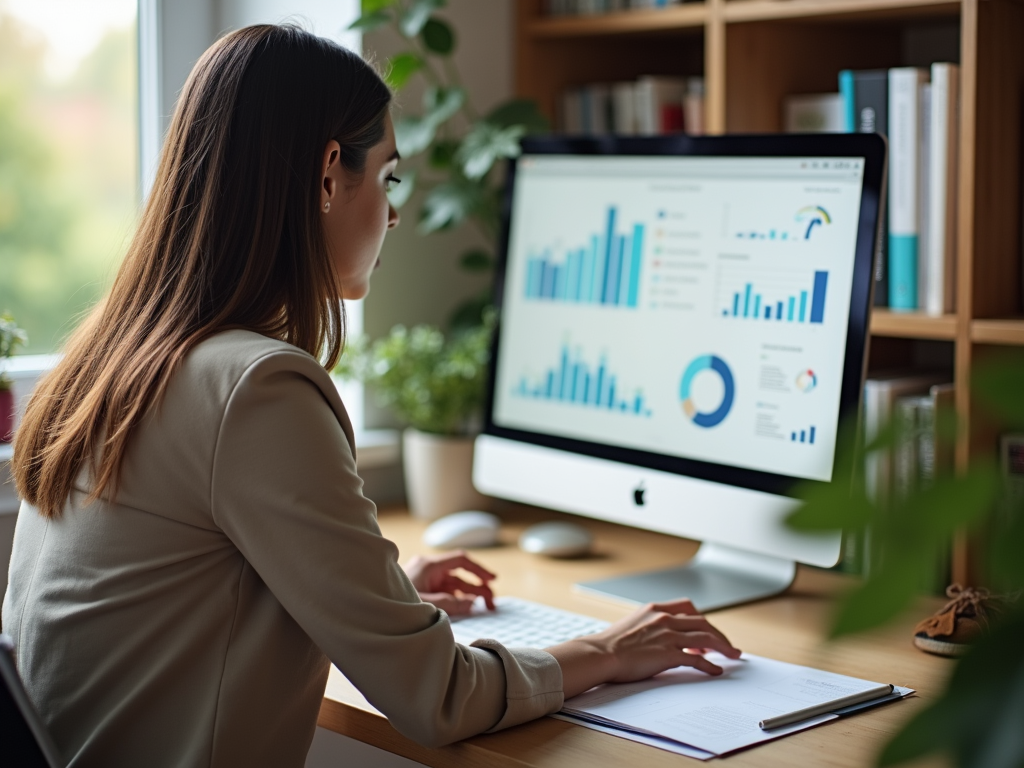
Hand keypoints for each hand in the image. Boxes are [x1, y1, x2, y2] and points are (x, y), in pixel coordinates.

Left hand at [403, 551, 495, 615]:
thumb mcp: (425, 604)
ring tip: (483, 608)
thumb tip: (473, 603)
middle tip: (492, 604)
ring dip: (469, 595)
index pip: (461, 560)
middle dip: (478, 587)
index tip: (493, 580)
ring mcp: (426, 579)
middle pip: (460, 575)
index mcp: (429, 566)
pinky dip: (457, 599)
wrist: (372, 610)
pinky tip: (466, 608)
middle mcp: (429, 569)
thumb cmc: (394, 603)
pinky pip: (446, 591)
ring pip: (454, 585)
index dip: (479, 569)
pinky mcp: (423, 589)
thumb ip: (450, 603)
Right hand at [546, 599, 741, 697]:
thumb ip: (650, 625)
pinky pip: (697, 658)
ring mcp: (668, 635)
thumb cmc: (611, 644)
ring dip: (723, 648)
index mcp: (655, 609)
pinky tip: (715, 671)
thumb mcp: (632, 624)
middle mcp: (665, 619)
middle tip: (728, 646)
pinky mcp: (668, 654)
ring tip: (733, 656)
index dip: (702, 618)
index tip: (708, 629)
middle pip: (703, 622)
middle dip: (719, 634)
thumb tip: (660, 636)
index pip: (688, 607)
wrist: (601, 654)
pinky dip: (710, 665)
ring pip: (706, 638)